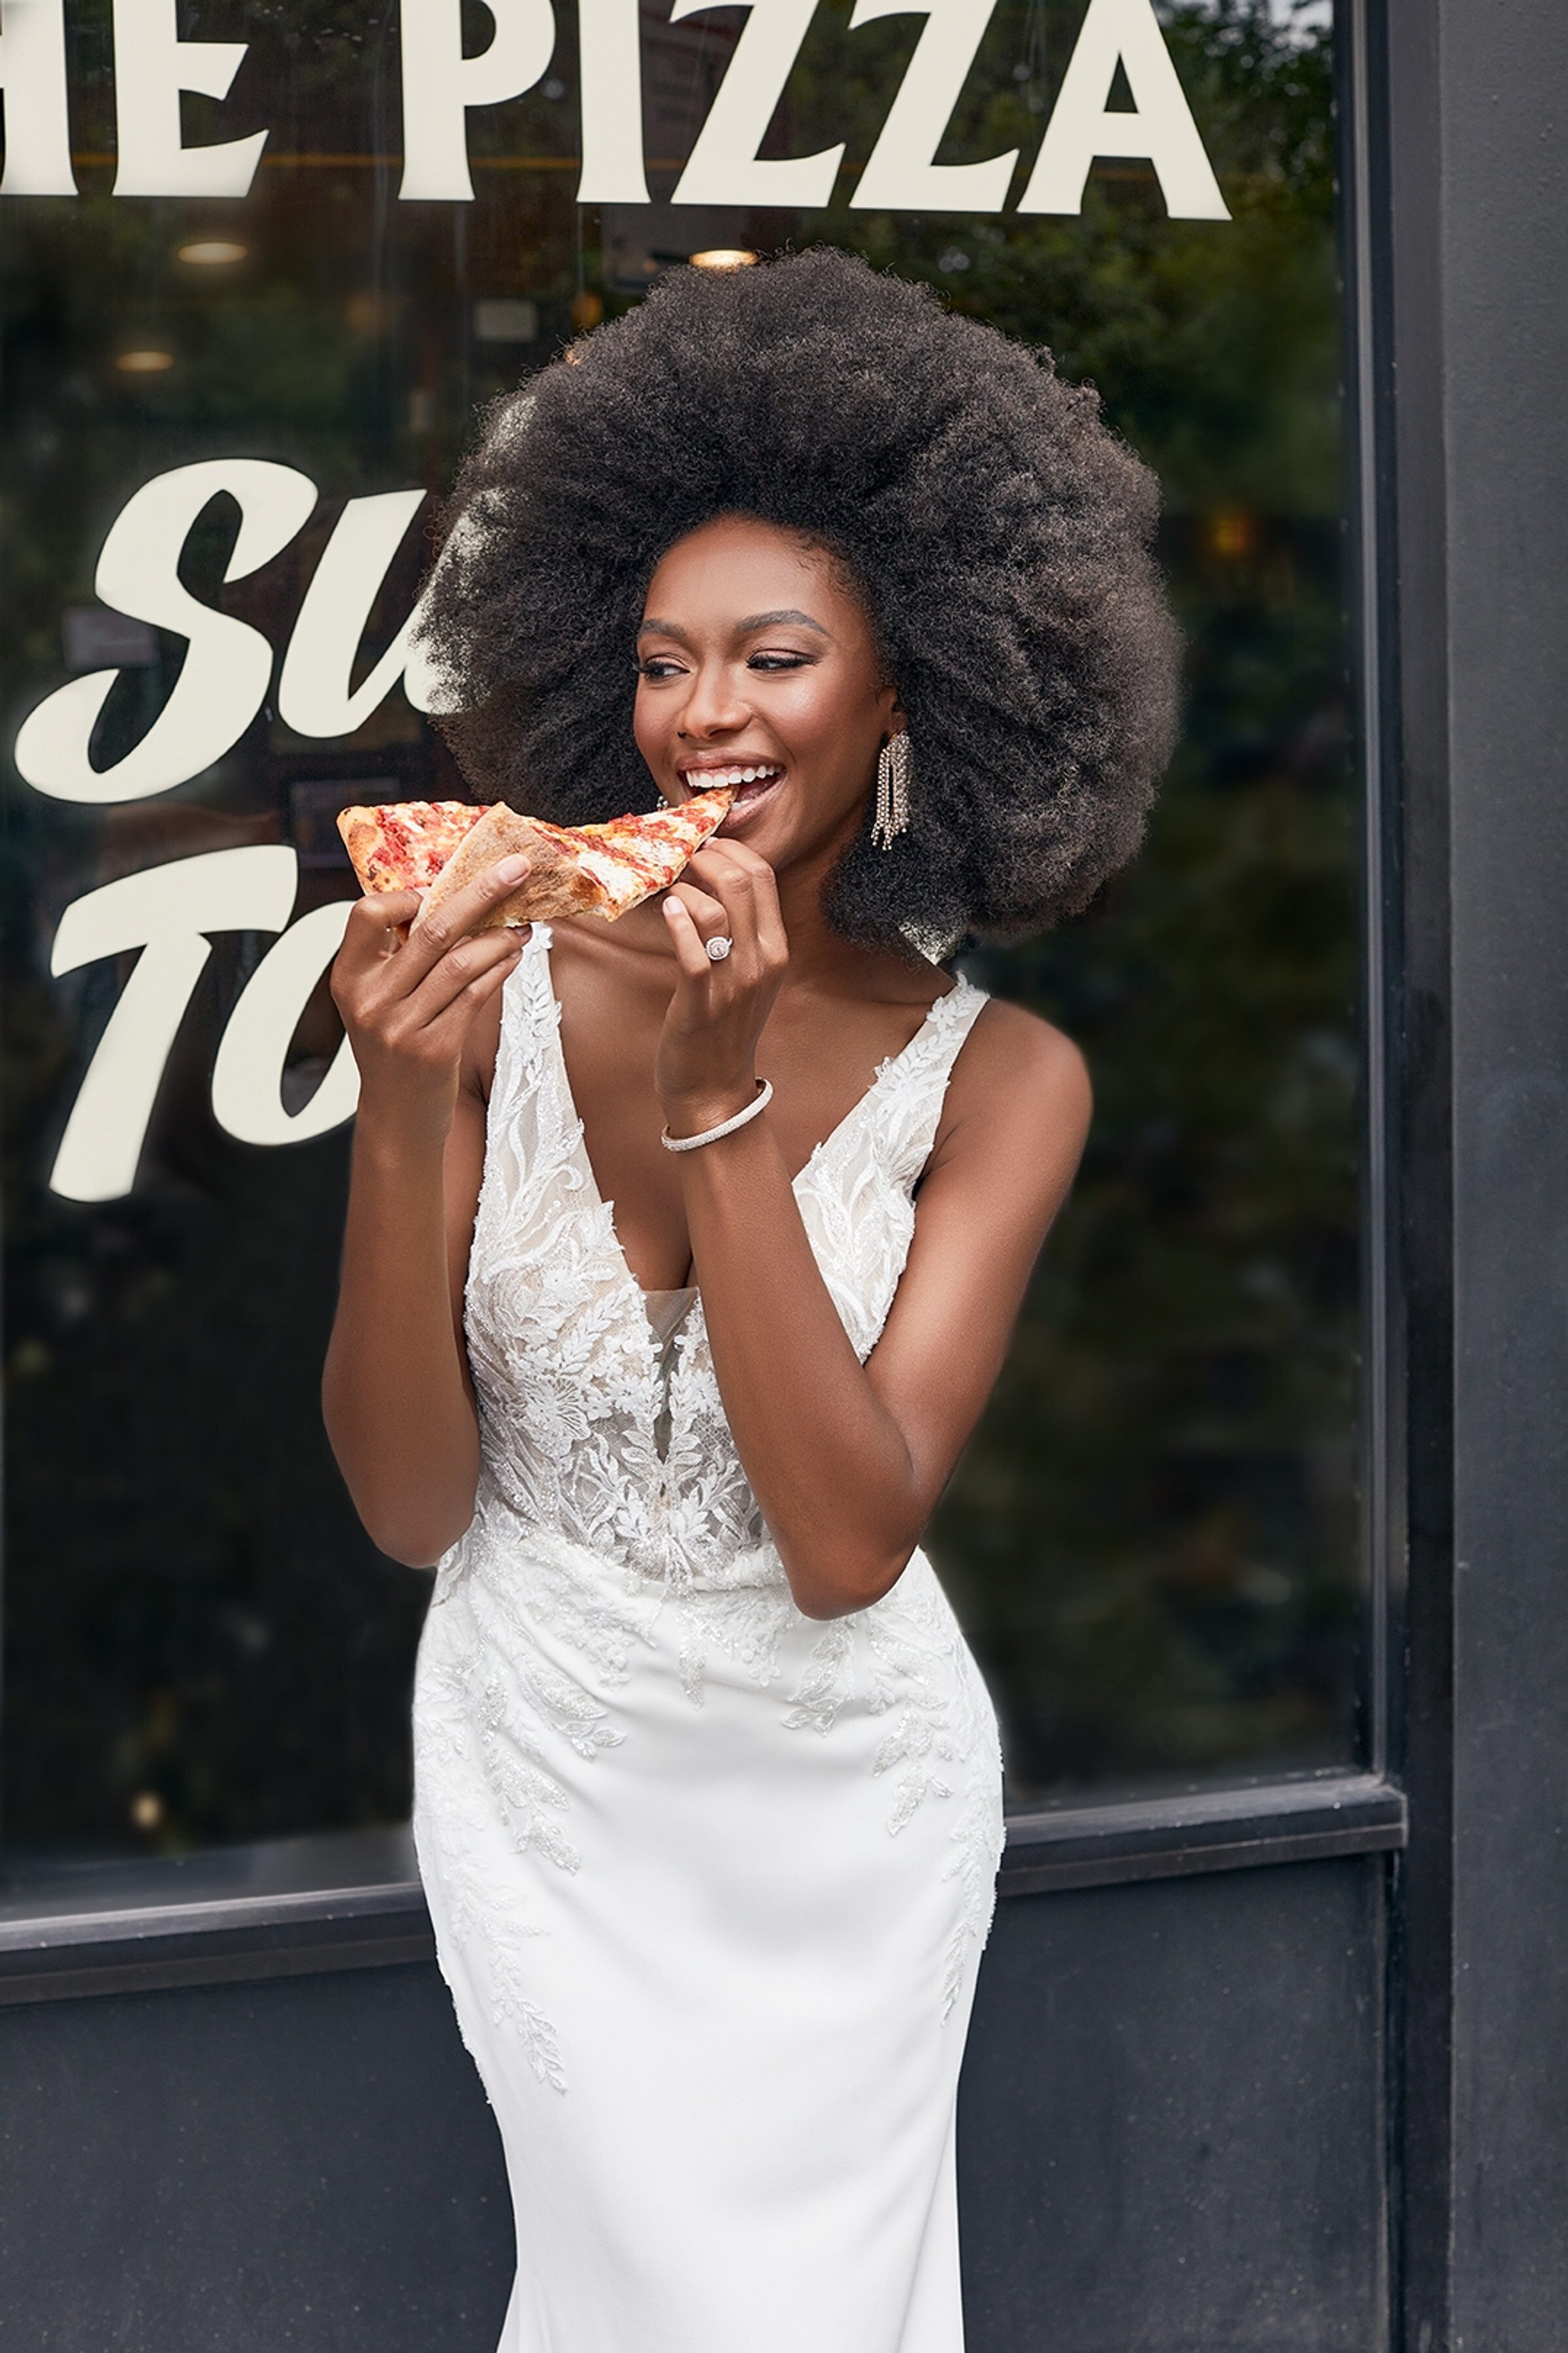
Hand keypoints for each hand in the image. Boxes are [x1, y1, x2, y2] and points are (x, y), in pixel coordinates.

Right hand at [330, 858, 530, 1150]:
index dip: (409, 894)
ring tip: (524, 924)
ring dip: (500, 936)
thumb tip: (456, 898)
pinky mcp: (433, 1048)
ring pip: (460, 961)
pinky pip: (475, 995)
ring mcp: (400, 1026)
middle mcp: (369, 999)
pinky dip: (500, 969)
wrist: (397, 1117)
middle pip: (431, 928)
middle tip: (517, 868)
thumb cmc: (395, 1047)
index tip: (443, 887)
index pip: (368, 913)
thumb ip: (400, 957)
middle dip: (481, 893)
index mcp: (349, 976)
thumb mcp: (380, 1000)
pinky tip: (515, 956)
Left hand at [657, 841, 787, 1136]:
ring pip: (715, 909)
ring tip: (669, 891)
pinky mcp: (700, 1002)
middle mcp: (761, 962)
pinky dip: (677, 923)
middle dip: (706, 858)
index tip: (705, 846)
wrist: (713, 1088)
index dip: (731, 850)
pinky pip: (693, 952)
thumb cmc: (723, 1028)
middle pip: (742, 882)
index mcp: (775, 949)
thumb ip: (741, 931)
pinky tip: (666, 911)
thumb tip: (713, 881)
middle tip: (682, 858)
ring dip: (684, 888)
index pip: (764, 876)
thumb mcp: (748, 975)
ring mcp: (732, 983)